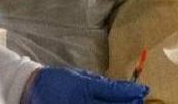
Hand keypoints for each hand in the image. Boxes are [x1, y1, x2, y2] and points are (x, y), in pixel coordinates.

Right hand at [21, 67, 148, 103]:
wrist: (33, 91)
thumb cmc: (59, 80)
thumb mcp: (82, 76)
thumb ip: (102, 84)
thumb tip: (122, 88)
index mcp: (87, 88)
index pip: (116, 92)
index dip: (133, 92)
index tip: (144, 90)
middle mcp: (85, 102)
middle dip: (131, 103)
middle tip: (139, 100)